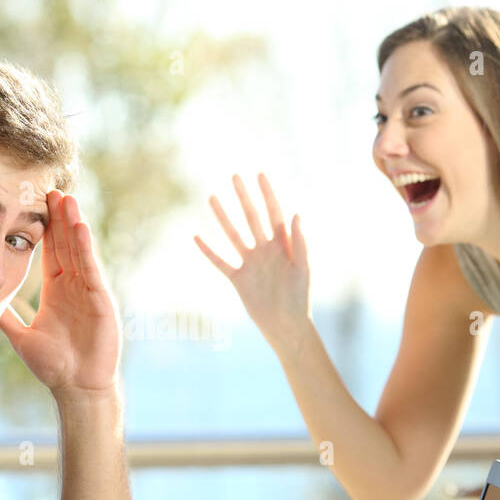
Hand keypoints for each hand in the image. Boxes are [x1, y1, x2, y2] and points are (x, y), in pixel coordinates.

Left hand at [0, 190, 120, 399]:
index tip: (36, 205)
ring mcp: (88, 291)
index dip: (44, 229)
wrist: (76, 387)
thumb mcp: (22, 337)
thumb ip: (7, 318)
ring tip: (66, 198)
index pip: (50, 252)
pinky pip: (91, 268)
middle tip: (51, 188)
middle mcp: (73, 286)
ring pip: (78, 251)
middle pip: (65, 244)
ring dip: (72, 224)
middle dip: (58, 218)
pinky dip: (85, 248)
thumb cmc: (54, 366)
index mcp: (56, 291)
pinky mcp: (100, 299)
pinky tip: (80, 227)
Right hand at [194, 173, 310, 352]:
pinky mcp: (238, 278)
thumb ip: (300, 242)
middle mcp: (265, 250)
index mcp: (282, 245)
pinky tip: (197, 237)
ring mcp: (250, 263)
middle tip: (234, 176)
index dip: (267, 194)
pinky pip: (220, 261)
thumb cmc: (300, 298)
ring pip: (233, 234)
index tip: (259, 175)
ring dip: (222, 216)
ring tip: (211, 198)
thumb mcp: (303, 268)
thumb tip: (296, 214)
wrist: (286, 325)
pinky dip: (208, 251)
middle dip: (243, 197)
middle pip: (252, 217)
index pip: (274, 213)